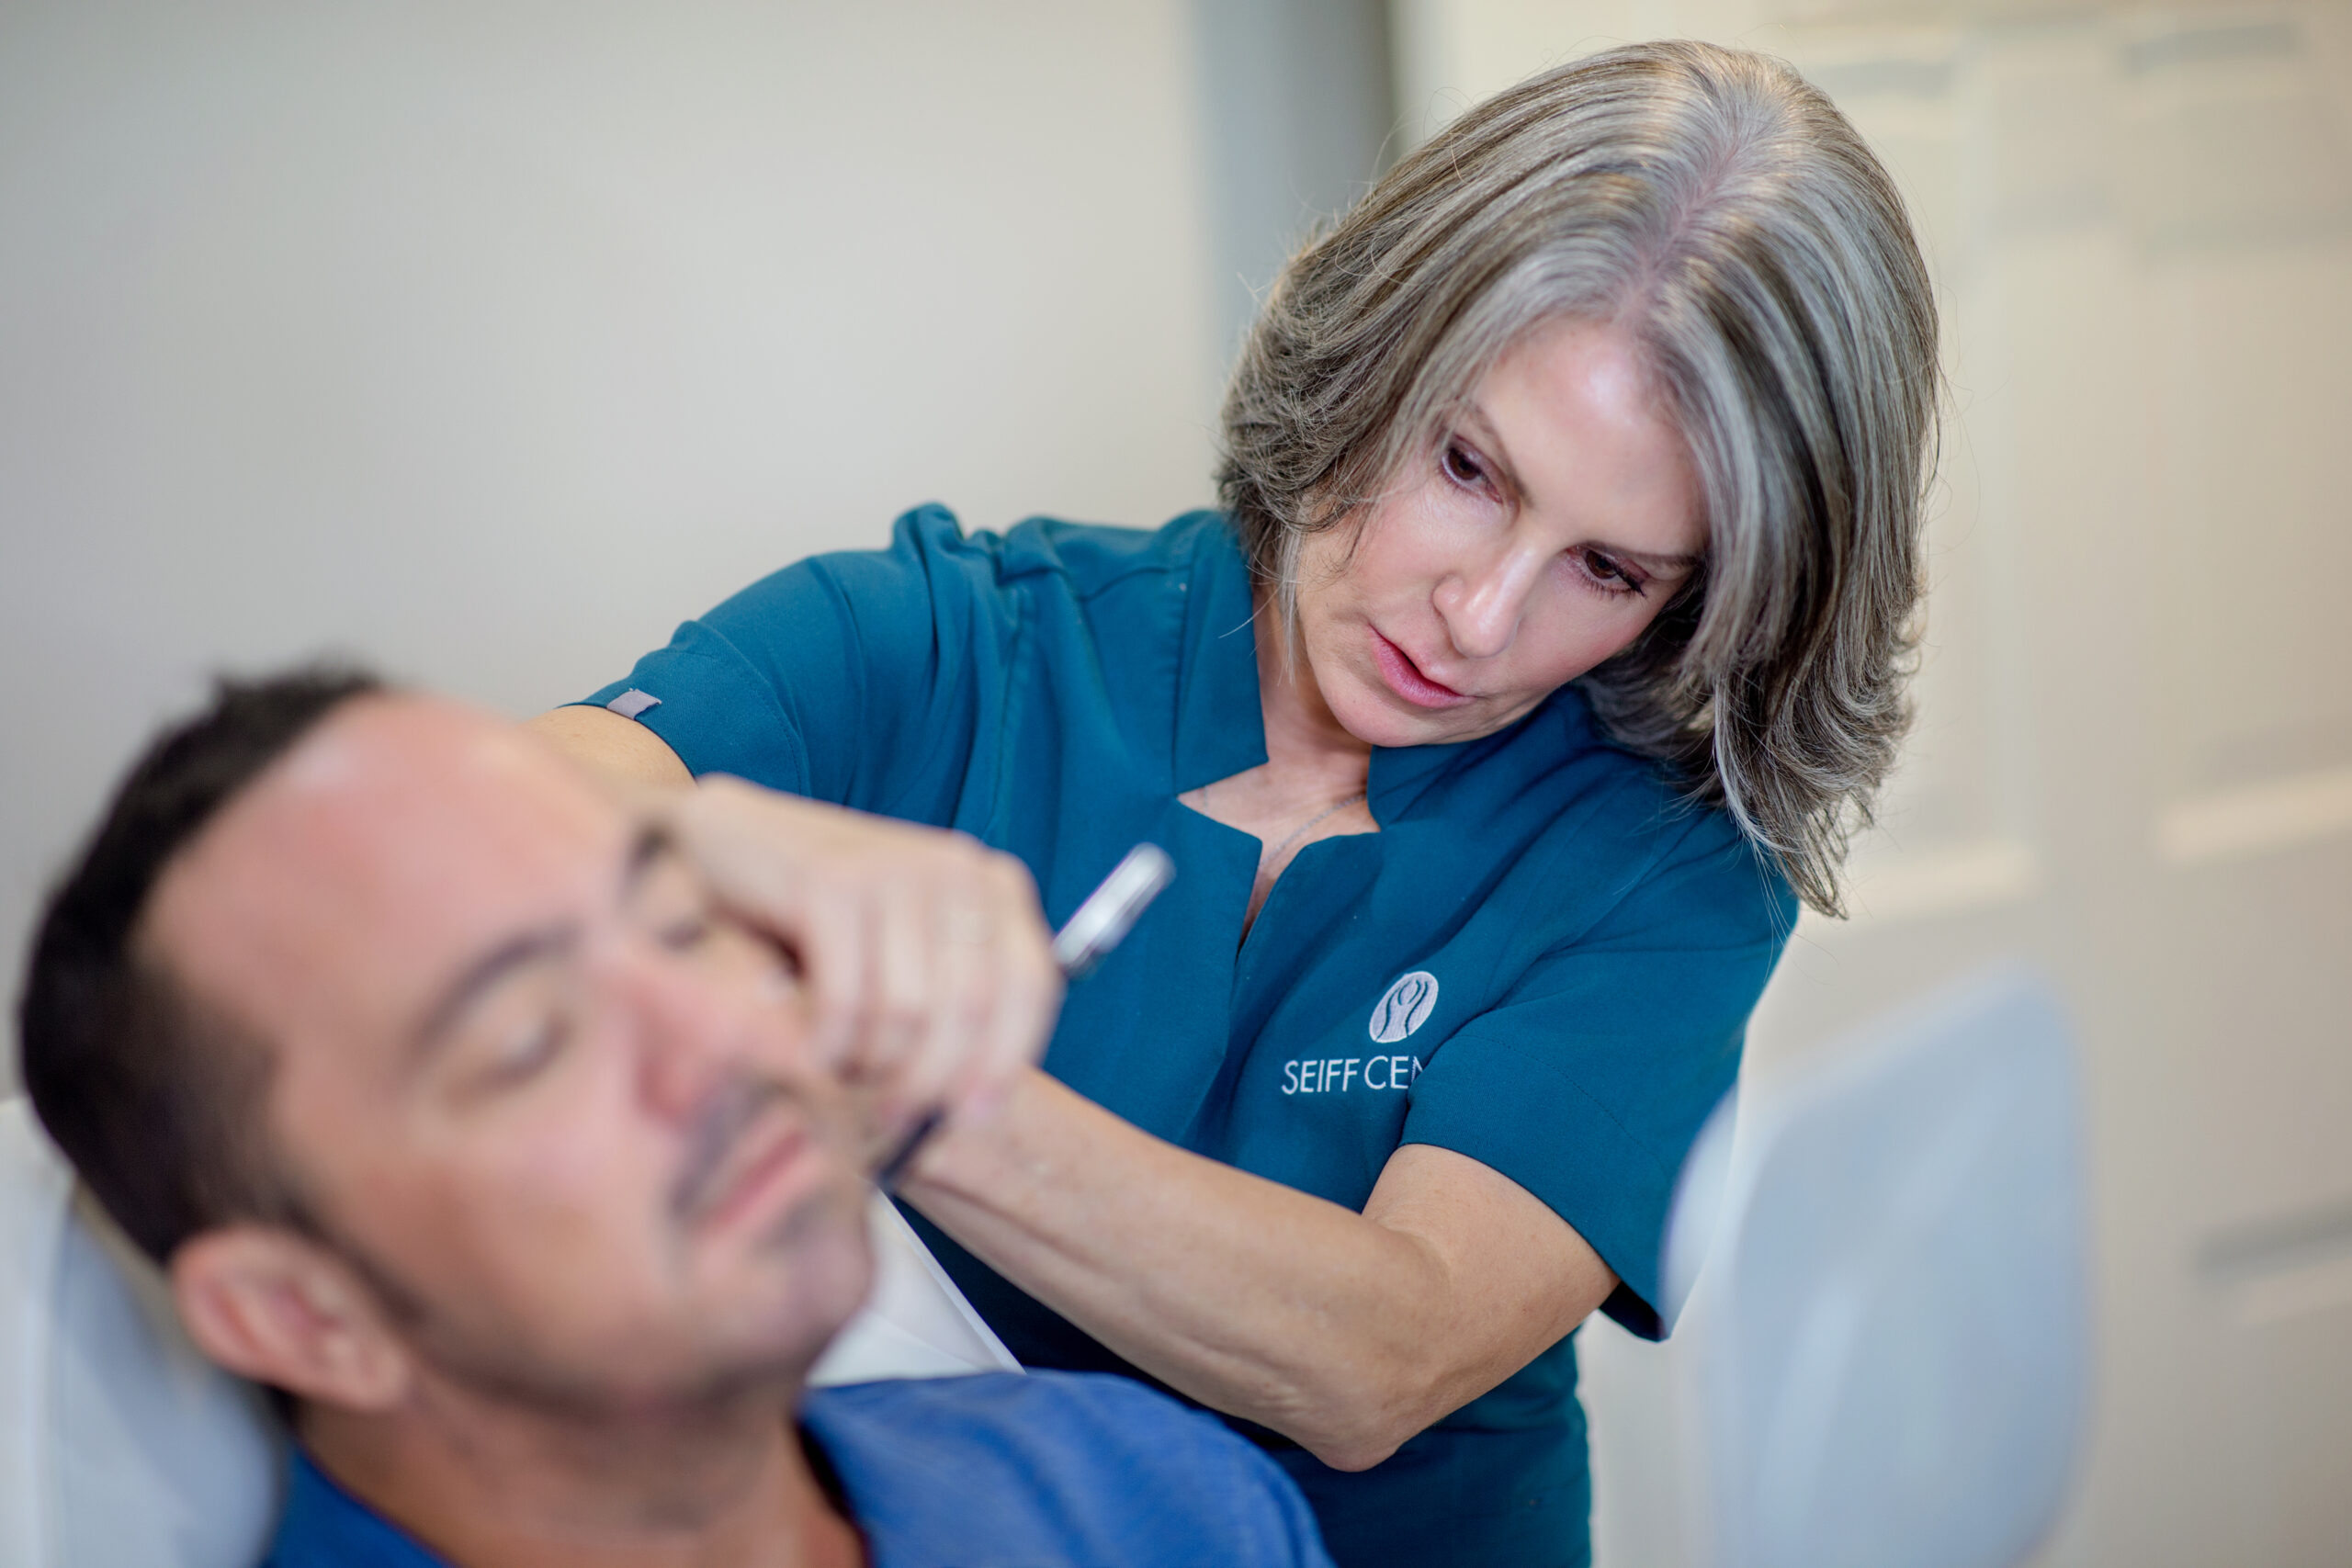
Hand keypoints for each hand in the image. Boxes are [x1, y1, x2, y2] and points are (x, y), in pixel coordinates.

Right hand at [661, 777, 1062, 1151]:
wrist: (734, 841)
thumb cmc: (830, 915)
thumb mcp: (908, 950)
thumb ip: (950, 1006)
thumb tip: (973, 1110)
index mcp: (995, 885)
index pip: (1032, 985)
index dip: (1004, 1061)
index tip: (970, 1117)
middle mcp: (958, 868)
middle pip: (969, 1010)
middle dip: (928, 1080)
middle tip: (892, 1116)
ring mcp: (895, 869)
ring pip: (907, 1013)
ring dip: (871, 1064)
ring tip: (845, 1071)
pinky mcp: (831, 883)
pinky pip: (845, 999)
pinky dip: (829, 1044)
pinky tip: (814, 1052)